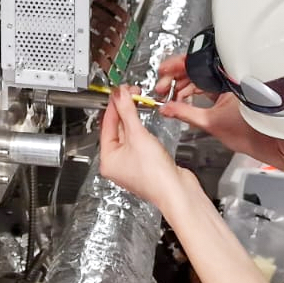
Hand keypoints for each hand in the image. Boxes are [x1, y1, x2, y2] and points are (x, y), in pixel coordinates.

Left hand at [99, 87, 191, 212]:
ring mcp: (131, 164)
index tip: (120, 91)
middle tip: (130, 93)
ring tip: (137, 101)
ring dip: (132, 118)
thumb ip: (127, 112)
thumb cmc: (155, 175)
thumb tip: (120, 95)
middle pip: (116, 129)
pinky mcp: (146, 164)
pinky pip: (139, 141)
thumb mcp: (137, 135)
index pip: (106, 125)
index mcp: (108, 160)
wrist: (177, 191)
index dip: (114, 105)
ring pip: (128, 134)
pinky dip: (141, 129)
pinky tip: (145, 120)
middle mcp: (117, 163)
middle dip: (123, 110)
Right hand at [157, 59, 283, 174]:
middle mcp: (228, 77)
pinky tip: (184, 100)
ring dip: (183, 87)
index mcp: (227, 76)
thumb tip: (167, 108)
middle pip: (195, 71)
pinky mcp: (228, 94)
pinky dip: (193, 93)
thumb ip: (185, 114)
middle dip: (176, 80)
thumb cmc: (254, 133)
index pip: (195, 63)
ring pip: (200, 79)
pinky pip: (206, 88)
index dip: (176, 66)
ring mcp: (228, 86)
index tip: (163, 72)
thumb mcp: (211, 123)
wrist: (271, 144)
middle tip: (162, 89)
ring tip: (170, 97)